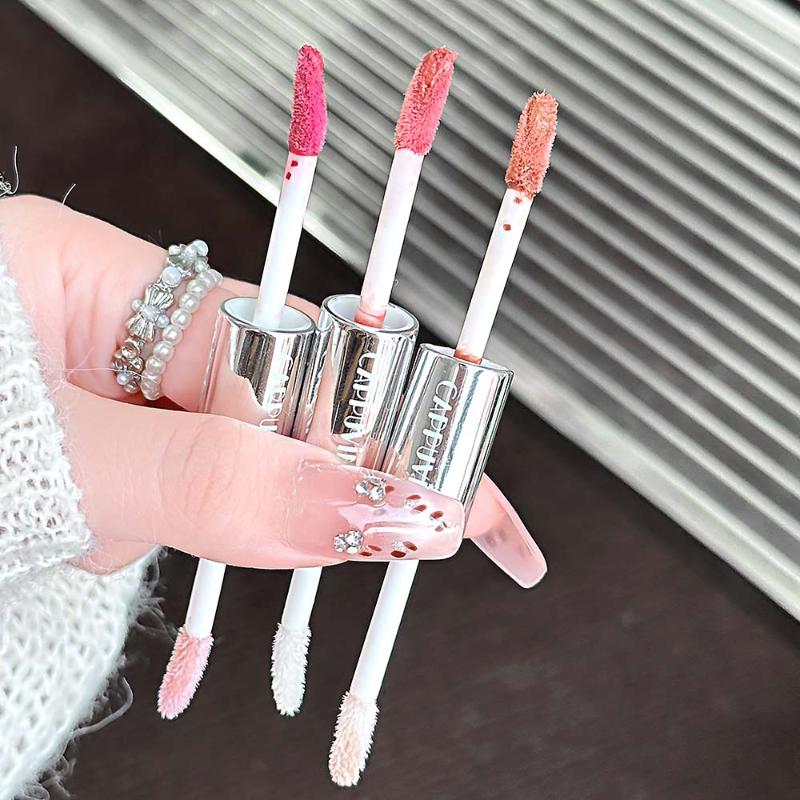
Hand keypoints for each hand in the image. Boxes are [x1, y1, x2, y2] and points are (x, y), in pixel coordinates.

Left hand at [0, 196, 544, 585]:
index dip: (372, 434)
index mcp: (104, 277)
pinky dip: (151, 523)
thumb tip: (361, 505)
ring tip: (90, 518)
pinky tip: (84, 521)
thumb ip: (210, 481)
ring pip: (221, 462)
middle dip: (270, 483)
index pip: (289, 352)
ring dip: (185, 518)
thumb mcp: (49, 465)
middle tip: (228, 513)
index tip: (442, 508)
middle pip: (266, 408)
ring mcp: (114, 382)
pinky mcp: (108, 436)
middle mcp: (120, 322)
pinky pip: (177, 486)